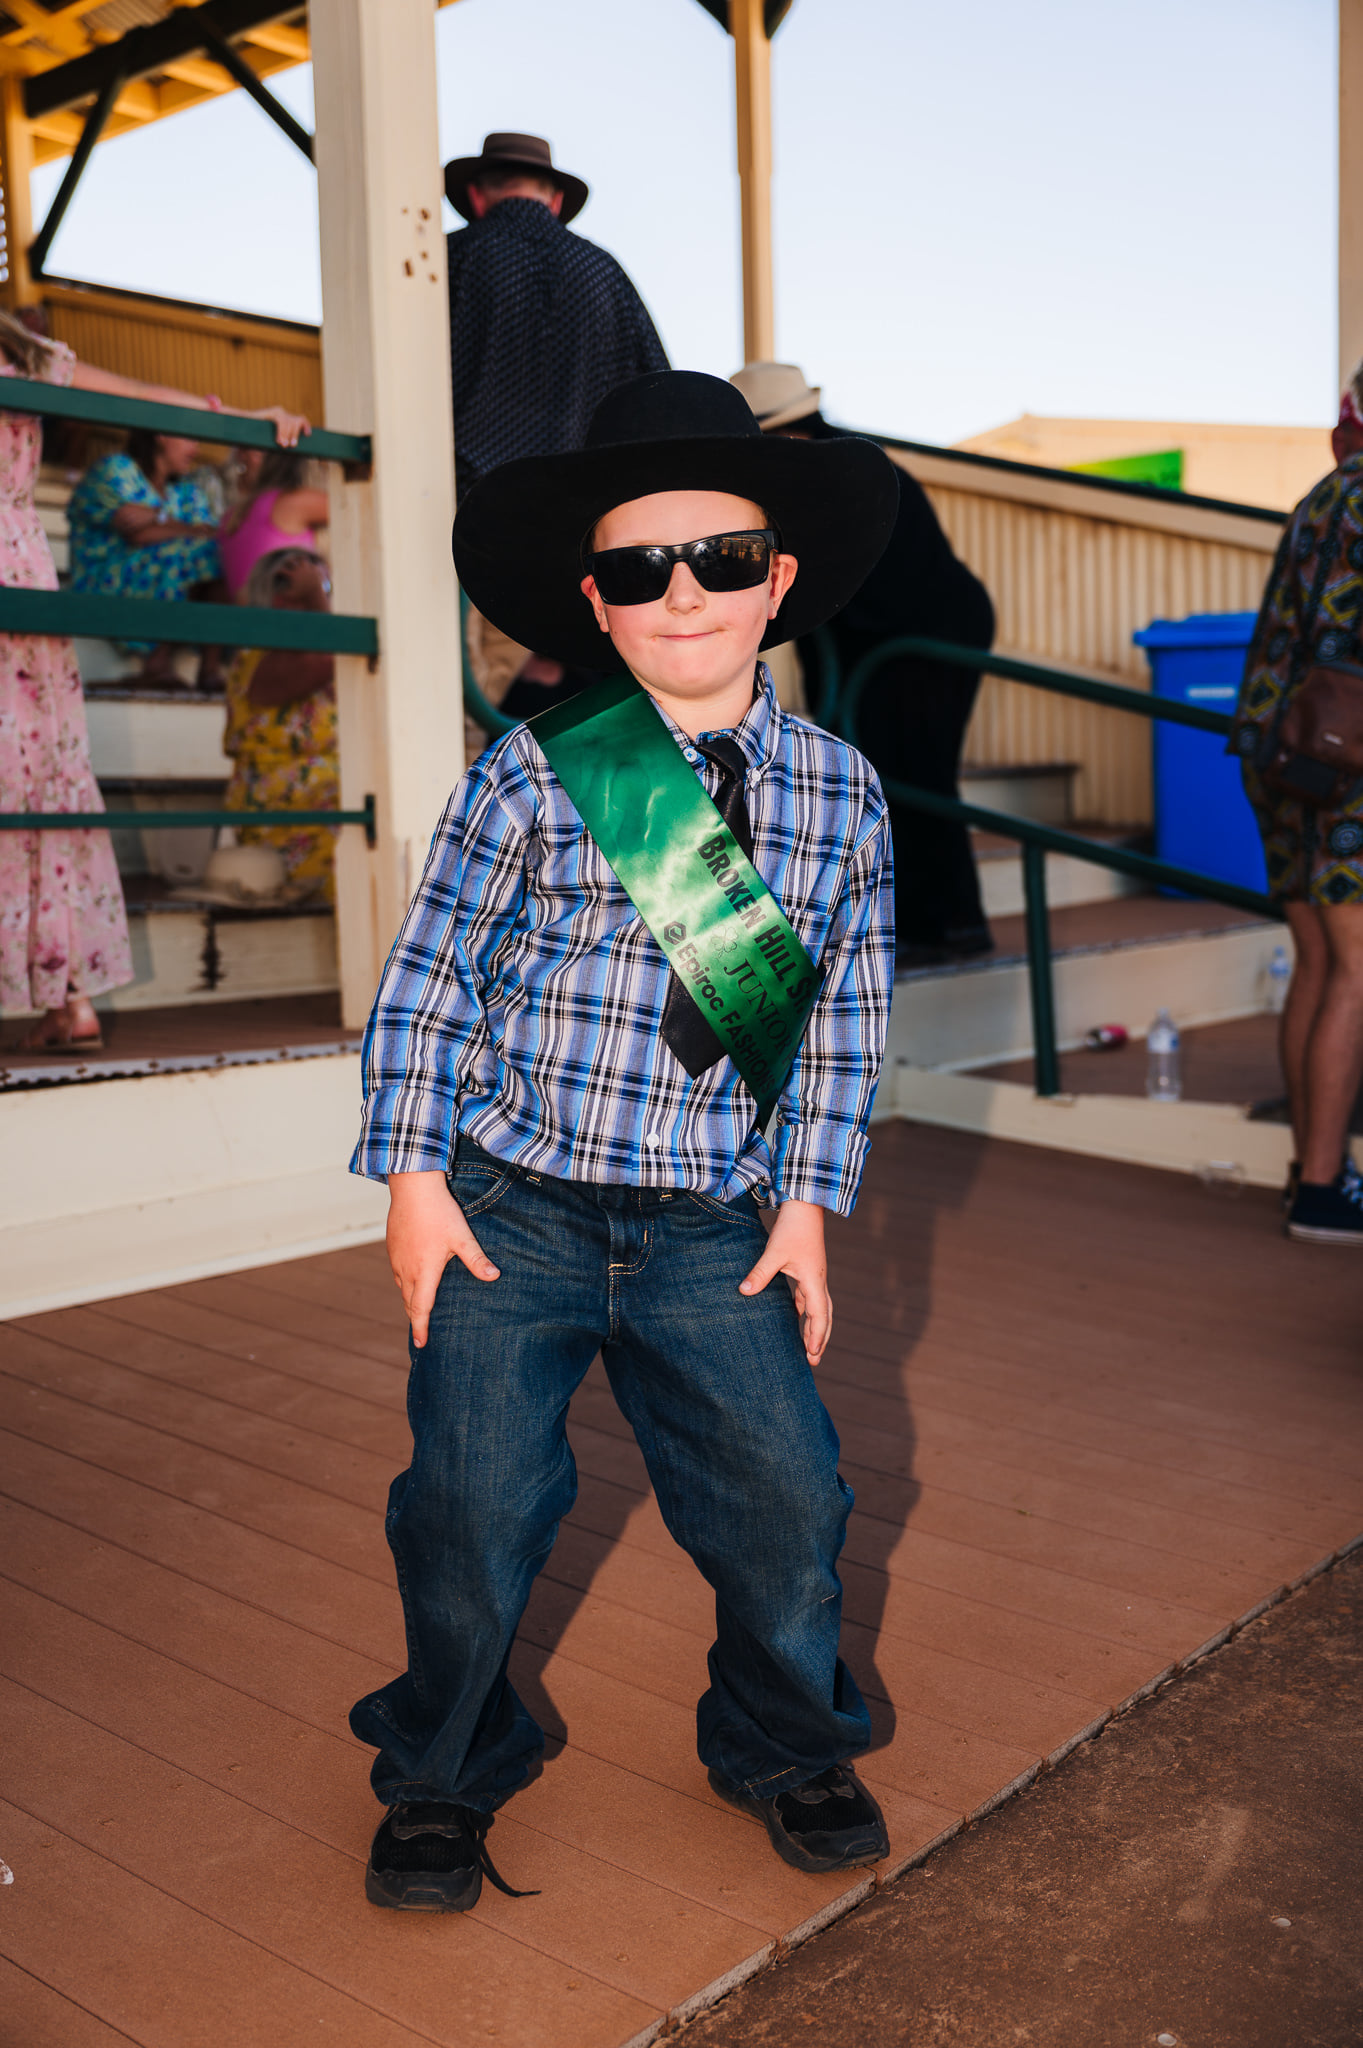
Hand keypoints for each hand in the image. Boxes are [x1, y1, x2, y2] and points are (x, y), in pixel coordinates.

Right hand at [253, 404, 310, 447]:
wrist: (242, 428)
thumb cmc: (256, 438)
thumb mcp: (272, 442)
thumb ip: (282, 444)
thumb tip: (290, 451)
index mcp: (286, 421)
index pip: (301, 420)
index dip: (306, 426)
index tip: (308, 435)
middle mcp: (284, 415)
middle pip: (297, 422)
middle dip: (295, 435)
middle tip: (291, 446)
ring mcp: (278, 412)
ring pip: (290, 422)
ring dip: (288, 434)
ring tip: (283, 444)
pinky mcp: (272, 412)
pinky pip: (282, 421)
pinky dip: (282, 431)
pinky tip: (280, 439)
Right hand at [386, 1169, 498, 1346]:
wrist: (412, 1188)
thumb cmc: (439, 1213)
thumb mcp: (462, 1237)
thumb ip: (476, 1260)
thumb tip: (494, 1277)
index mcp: (423, 1272)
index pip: (420, 1309)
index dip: (421, 1328)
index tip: (422, 1344)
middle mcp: (406, 1270)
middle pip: (409, 1302)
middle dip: (416, 1318)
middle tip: (422, 1332)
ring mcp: (396, 1259)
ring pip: (402, 1288)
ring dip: (410, 1301)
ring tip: (419, 1309)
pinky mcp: (392, 1248)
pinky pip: (397, 1274)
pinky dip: (404, 1284)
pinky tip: (413, 1279)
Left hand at [739, 1197, 830, 1365]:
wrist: (804, 1207)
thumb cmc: (792, 1229)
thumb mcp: (774, 1252)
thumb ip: (760, 1274)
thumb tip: (744, 1293)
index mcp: (814, 1281)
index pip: (819, 1315)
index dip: (816, 1336)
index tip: (811, 1355)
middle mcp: (818, 1281)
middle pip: (824, 1317)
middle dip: (819, 1339)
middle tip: (813, 1360)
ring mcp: (814, 1276)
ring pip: (819, 1308)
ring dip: (814, 1327)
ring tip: (808, 1346)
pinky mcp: (808, 1270)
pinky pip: (809, 1298)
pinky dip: (806, 1312)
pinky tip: (795, 1317)